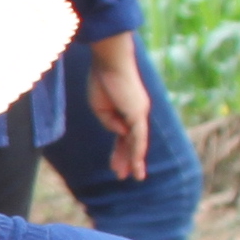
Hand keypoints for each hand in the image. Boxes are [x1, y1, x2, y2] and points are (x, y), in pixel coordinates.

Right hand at [88, 37, 151, 184]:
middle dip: (126, 160)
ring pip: (138, 142)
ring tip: (133, 177)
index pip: (124, 137)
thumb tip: (122, 134)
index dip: (119, 152)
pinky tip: (135, 163)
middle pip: (132, 142)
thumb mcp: (100, 108)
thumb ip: (109, 123)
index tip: (114, 166)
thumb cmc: (101, 80)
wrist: (109, 62)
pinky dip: (136, 150)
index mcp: (126, 111)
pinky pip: (139, 136)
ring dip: (134, 161)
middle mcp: (136, 113)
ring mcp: (139, 113)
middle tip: (122, 176)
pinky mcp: (138, 112)